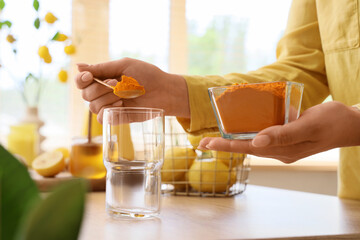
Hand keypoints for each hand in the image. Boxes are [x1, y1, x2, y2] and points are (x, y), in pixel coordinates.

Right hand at [75, 58, 189, 122]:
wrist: (163, 90)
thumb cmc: (146, 75)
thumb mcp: (124, 66)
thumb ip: (102, 68)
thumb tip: (78, 66)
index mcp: (103, 79)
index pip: (81, 82)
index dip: (81, 79)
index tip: (89, 76)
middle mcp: (103, 93)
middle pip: (85, 94)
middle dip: (99, 88)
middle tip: (116, 83)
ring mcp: (109, 106)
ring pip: (93, 106)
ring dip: (107, 98)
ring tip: (124, 94)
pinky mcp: (117, 118)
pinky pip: (102, 118)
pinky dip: (109, 111)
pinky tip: (122, 104)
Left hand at [198, 101, 359, 162]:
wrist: (351, 123)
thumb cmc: (332, 122)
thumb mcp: (308, 126)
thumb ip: (283, 134)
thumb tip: (256, 141)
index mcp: (284, 150)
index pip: (248, 148)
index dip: (227, 145)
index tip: (207, 143)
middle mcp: (280, 150)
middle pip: (247, 146)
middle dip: (225, 143)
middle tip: (204, 141)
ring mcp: (283, 144)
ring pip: (254, 140)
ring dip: (236, 136)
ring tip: (217, 133)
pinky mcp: (287, 136)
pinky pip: (265, 133)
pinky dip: (252, 128)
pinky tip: (243, 123)